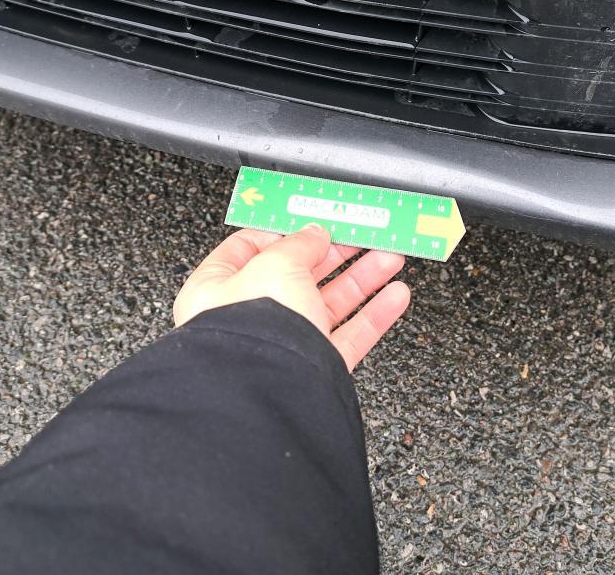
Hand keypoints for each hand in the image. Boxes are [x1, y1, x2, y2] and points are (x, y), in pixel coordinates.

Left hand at [174, 223, 410, 370]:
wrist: (269, 395)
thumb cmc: (253, 332)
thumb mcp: (275, 265)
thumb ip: (299, 243)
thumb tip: (314, 233)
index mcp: (219, 289)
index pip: (251, 248)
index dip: (286, 231)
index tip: (316, 219)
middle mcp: (249, 318)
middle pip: (298, 275)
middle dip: (336, 253)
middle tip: (363, 235)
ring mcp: (284, 345)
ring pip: (329, 304)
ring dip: (363, 278)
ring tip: (391, 258)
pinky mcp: (314, 370)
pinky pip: (349, 336)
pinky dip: (375, 314)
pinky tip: (395, 296)